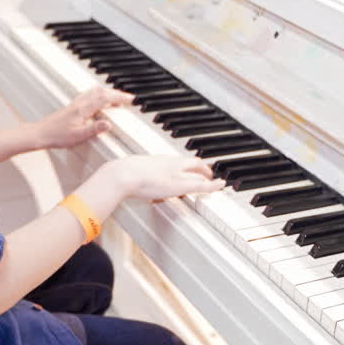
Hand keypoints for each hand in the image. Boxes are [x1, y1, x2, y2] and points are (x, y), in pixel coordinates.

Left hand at [35, 86, 133, 149]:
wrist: (40, 133)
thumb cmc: (57, 136)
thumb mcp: (78, 136)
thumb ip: (95, 129)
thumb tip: (109, 124)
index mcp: (83, 109)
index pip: (104, 98)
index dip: (119, 97)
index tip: (130, 99)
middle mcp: (79, 103)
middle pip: (101, 91)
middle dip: (116, 93)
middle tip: (128, 98)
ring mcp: (75, 103)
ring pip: (94, 91)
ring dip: (107, 92)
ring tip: (117, 97)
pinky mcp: (72, 106)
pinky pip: (88, 94)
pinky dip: (98, 94)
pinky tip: (98, 99)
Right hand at [104, 154, 225, 201]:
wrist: (123, 174)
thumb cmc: (122, 174)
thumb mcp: (132, 171)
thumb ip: (136, 173)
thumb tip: (130, 178)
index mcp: (160, 159)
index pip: (180, 160)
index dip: (189, 164)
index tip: (192, 167)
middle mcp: (171, 163)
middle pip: (193, 163)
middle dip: (203, 168)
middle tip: (209, 173)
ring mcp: (176, 173)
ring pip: (199, 173)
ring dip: (208, 177)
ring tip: (215, 182)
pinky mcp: (179, 184)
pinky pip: (201, 184)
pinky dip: (213, 185)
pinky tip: (220, 185)